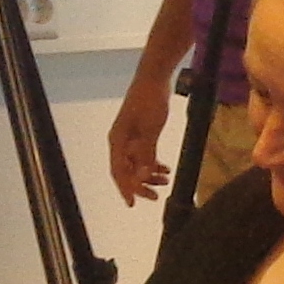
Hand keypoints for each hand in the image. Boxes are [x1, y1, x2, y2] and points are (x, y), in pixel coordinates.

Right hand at [109, 64, 173, 204]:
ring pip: (137, 164)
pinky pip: (144, 155)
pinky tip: (165, 169)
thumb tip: (143, 175)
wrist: (154, 80)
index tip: (132, 203)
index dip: (125, 189)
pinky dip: (153, 163)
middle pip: (127, 170)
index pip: (118, 171)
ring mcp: (130, 137)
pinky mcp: (140, 133)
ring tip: (166, 180)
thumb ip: (146, 152)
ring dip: (149, 175)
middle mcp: (121, 141)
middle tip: (156, 195)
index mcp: (118, 140)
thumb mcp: (150, 129)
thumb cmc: (149, 101)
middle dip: (140, 185)